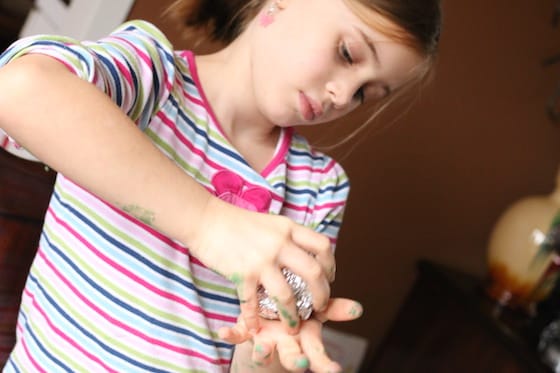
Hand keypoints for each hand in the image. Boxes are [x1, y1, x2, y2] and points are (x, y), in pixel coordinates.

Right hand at [190, 197, 335, 334]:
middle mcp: (280, 243)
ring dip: (292, 316)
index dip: (331, 265)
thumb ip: (287, 237)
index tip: (328, 278)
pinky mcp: (243, 274)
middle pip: (314, 273)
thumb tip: (304, 252)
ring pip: (288, 295)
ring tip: (292, 327)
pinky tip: (254, 328)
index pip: (323, 246)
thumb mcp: (270, 223)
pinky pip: (252, 303)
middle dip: (321, 296)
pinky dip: (253, 319)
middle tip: (319, 308)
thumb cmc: (236, 222)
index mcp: (288, 229)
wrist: (206, 219)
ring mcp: (262, 260)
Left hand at [220, 298, 362, 372]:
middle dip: (296, 362)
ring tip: (262, 349)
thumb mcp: (317, 312)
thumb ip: (335, 310)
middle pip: (292, 357)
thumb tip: (359, 309)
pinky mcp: (246, 332)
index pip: (317, 353)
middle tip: (301, 365)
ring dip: (263, 352)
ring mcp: (265, 340)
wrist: (268, 323)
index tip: (336, 372)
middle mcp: (285, 344)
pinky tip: (224, 332)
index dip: (325, 364)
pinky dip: (231, 333)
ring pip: (264, 351)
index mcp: (304, 339)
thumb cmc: (297, 315)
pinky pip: (237, 334)